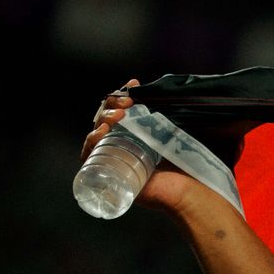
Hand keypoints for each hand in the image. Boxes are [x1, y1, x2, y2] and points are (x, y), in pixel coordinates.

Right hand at [82, 79, 193, 211]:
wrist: (183, 188)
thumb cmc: (182, 163)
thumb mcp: (171, 131)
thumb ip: (164, 112)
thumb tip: (152, 89)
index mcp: (134, 131)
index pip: (120, 107)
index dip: (123, 94)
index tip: (134, 84)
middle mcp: (120, 143)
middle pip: (106, 116)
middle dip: (114, 103)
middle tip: (129, 102)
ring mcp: (112, 156)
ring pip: (98, 131)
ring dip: (104, 117)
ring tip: (119, 116)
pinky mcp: (106, 171)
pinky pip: (90, 154)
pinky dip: (93, 140)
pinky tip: (102, 132)